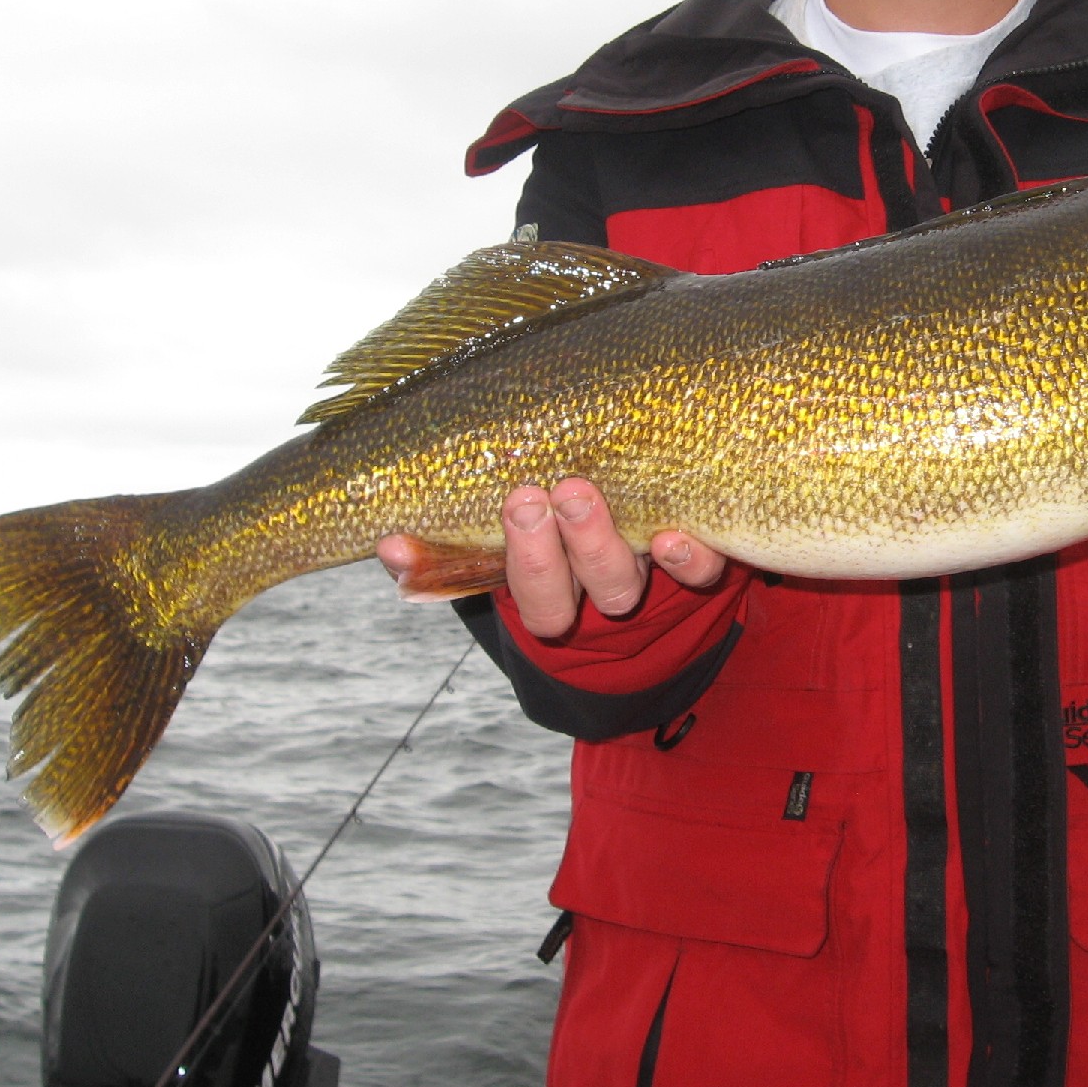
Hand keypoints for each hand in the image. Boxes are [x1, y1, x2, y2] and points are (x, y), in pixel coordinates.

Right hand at [379, 478, 725, 638]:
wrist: (655, 526)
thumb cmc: (559, 523)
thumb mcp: (498, 535)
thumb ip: (441, 548)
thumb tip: (386, 546)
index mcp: (542, 585)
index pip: (522, 588)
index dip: (511, 559)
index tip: (507, 504)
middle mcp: (590, 587)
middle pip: (564, 592)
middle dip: (543, 550)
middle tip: (531, 495)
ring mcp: (642, 573)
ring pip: (618, 583)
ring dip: (599, 546)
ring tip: (580, 494)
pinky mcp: (698, 561)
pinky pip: (701, 574)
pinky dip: (689, 561)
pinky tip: (677, 535)